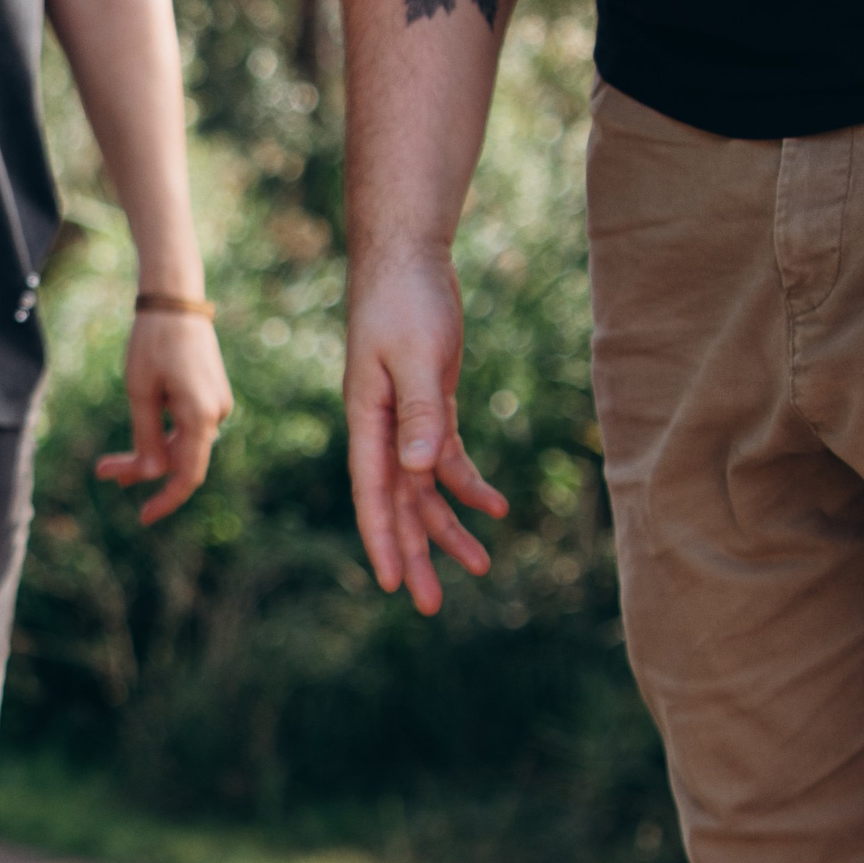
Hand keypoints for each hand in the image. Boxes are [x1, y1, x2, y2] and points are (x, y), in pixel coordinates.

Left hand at [95, 312, 233, 525]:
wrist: (175, 302)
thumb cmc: (153, 343)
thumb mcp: (141, 392)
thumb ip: (146, 437)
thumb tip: (151, 474)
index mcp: (201, 416)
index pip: (188, 475)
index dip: (166, 500)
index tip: (143, 517)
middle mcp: (216, 414)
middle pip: (179, 460)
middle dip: (141, 469)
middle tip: (102, 472)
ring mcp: (215, 405)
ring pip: (180, 444)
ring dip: (148, 453)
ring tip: (107, 464)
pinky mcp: (209, 396)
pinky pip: (186, 427)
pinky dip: (161, 436)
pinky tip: (138, 437)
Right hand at [345, 253, 506, 614]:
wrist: (407, 256)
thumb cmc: (405, 298)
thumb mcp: (415, 353)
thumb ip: (418, 411)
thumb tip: (420, 471)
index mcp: (367, 417)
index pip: (375, 491)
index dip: (383, 538)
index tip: (392, 583)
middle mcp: (381, 426)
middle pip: (398, 501)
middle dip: (416, 553)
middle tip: (432, 606)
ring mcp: (403, 417)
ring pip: (423, 486)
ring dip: (447, 526)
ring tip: (481, 566)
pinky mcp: (428, 403)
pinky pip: (446, 457)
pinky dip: (467, 484)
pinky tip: (496, 508)